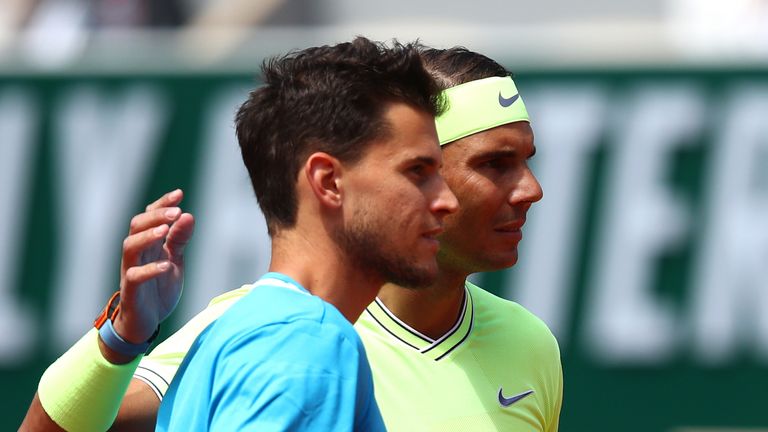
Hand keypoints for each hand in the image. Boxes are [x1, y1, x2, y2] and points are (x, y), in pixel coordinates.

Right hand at [113, 189, 194, 343]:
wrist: (146, 322)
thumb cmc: (158, 288)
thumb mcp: (175, 261)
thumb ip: (179, 240)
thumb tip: (188, 215)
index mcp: (148, 245)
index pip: (149, 218)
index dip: (162, 205)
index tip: (179, 194)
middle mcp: (136, 254)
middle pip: (137, 226)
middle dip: (155, 216)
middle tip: (176, 211)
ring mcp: (131, 271)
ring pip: (130, 247)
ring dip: (147, 236)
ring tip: (165, 230)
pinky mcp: (131, 290)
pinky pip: (134, 276)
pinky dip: (150, 269)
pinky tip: (166, 265)